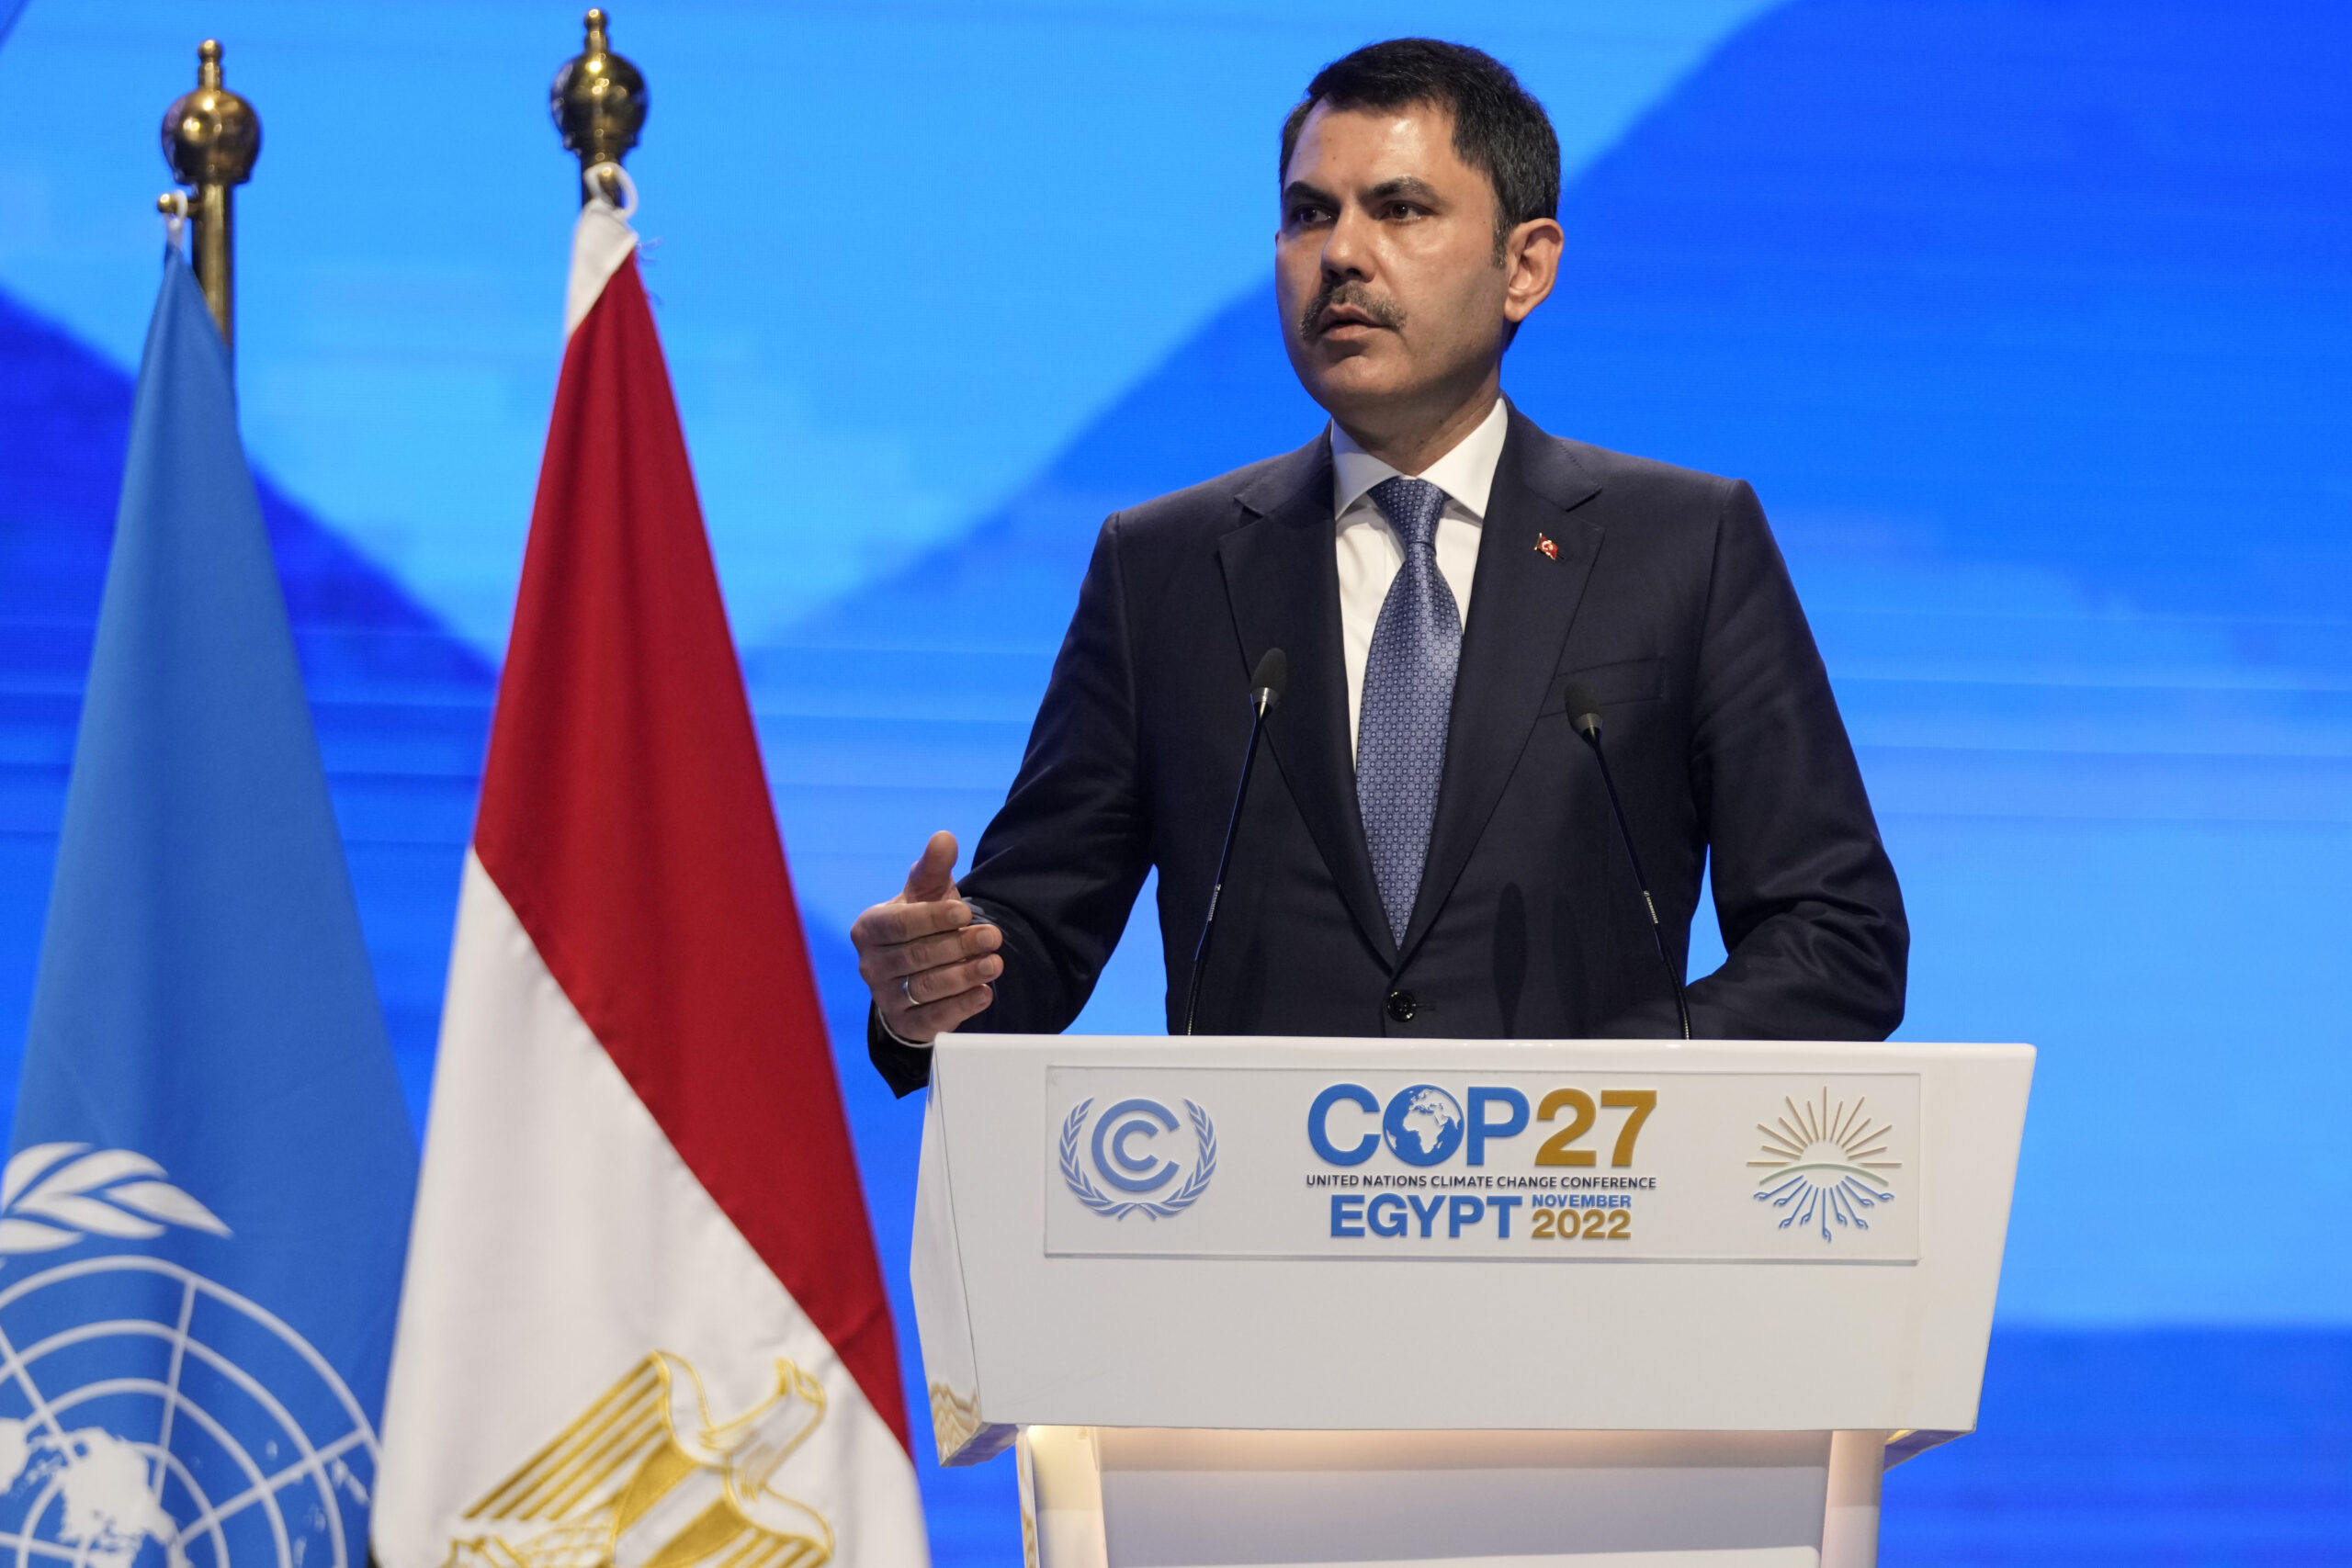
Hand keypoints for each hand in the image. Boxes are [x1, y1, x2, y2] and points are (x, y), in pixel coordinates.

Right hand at [851, 831, 1003, 1043]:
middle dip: (958, 945)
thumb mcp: (927, 893)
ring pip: (925, 988)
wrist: (917, 969)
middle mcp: (870, 965)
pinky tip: (984, 993)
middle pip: (916, 955)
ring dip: (964, 975)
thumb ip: (933, 867)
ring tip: (995, 963)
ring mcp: (885, 997)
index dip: (933, 918)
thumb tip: (944, 838)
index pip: (900, 923)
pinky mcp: (905, 1024)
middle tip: (994, 937)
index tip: (965, 913)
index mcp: (869, 928)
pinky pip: (931, 1018)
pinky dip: (960, 1006)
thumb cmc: (921, 923)